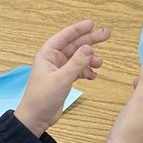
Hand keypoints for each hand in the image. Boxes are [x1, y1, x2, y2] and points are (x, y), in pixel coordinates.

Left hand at [14, 20, 110, 134]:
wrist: (36, 119)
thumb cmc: (42, 98)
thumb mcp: (61, 79)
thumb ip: (76, 63)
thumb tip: (90, 47)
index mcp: (48, 54)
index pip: (65, 36)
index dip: (79, 29)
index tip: (92, 24)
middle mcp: (53, 59)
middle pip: (75, 45)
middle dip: (90, 41)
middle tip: (106, 35)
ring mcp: (59, 69)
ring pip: (78, 58)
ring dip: (90, 59)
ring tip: (100, 63)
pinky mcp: (64, 80)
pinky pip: (78, 70)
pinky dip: (86, 71)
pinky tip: (92, 76)